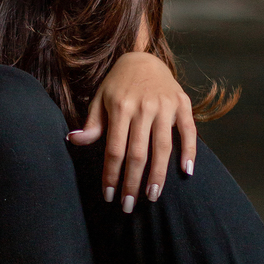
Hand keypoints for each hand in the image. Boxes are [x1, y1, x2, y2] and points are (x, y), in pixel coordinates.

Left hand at [67, 52, 195, 209]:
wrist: (144, 58)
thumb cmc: (118, 85)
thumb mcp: (100, 99)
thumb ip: (92, 124)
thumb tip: (73, 140)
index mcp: (120, 107)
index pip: (115, 150)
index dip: (112, 175)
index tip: (109, 196)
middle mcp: (143, 107)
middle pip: (138, 153)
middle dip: (133, 183)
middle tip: (129, 206)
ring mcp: (165, 105)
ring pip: (163, 147)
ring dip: (158, 175)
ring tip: (153, 197)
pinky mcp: (182, 104)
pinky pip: (189, 131)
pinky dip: (189, 151)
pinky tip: (186, 172)